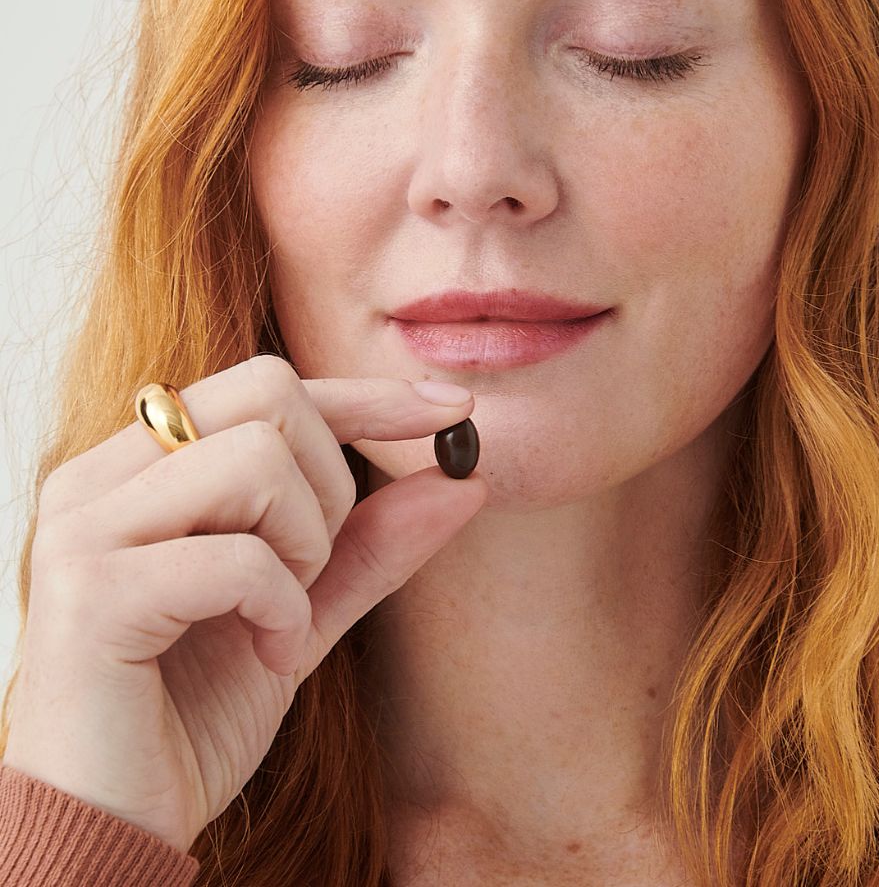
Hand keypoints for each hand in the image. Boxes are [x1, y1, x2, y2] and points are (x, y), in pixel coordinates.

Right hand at [1, 355, 487, 852]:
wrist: (113, 825)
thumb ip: (371, 545)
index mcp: (140, 466)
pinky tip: (265, 656)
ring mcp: (84, 528)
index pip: (268, 384)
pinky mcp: (88, 595)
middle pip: (269, 394)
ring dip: (303, 546)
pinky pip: (238, 559)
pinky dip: (282, 611)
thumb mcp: (303, 612)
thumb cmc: (192, 713)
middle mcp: (101, 477)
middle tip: (310, 571)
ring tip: (277, 616)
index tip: (451, 409)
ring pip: (257, 460)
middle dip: (330, 484)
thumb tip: (464, 482)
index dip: (368, 393)